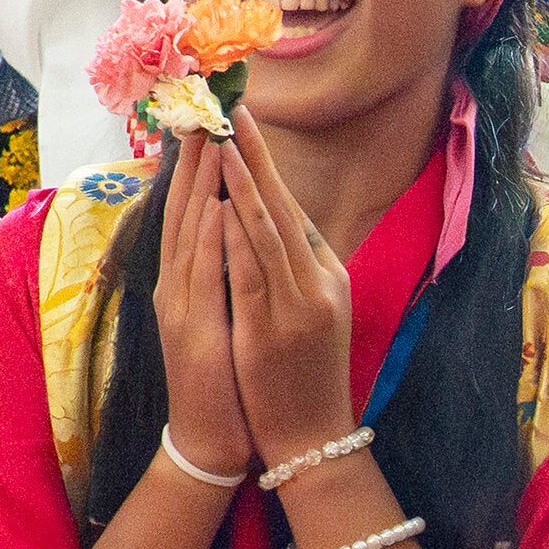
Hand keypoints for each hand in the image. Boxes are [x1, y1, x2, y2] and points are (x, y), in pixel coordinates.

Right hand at [146, 135, 257, 484]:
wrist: (209, 437)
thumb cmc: (221, 376)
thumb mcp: (220, 313)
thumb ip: (222, 270)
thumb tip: (234, 226)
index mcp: (183, 279)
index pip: (190, 209)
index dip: (196, 165)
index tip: (209, 119)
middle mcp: (175, 285)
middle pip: (183, 210)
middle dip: (193, 158)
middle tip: (203, 107)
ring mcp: (180, 307)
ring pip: (189, 234)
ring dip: (199, 186)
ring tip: (210, 138)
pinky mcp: (194, 332)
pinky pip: (205, 278)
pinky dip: (211, 241)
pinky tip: (219, 208)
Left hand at [213, 116, 360, 463]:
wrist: (313, 438)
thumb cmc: (307, 376)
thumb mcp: (314, 313)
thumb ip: (300, 268)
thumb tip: (278, 224)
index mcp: (325, 275)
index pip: (288, 207)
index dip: (264, 163)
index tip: (242, 121)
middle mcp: (315, 283)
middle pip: (279, 207)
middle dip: (254, 156)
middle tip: (232, 109)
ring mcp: (296, 306)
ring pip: (267, 232)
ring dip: (244, 184)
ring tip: (223, 142)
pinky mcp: (272, 331)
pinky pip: (251, 274)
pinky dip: (238, 238)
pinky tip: (223, 207)